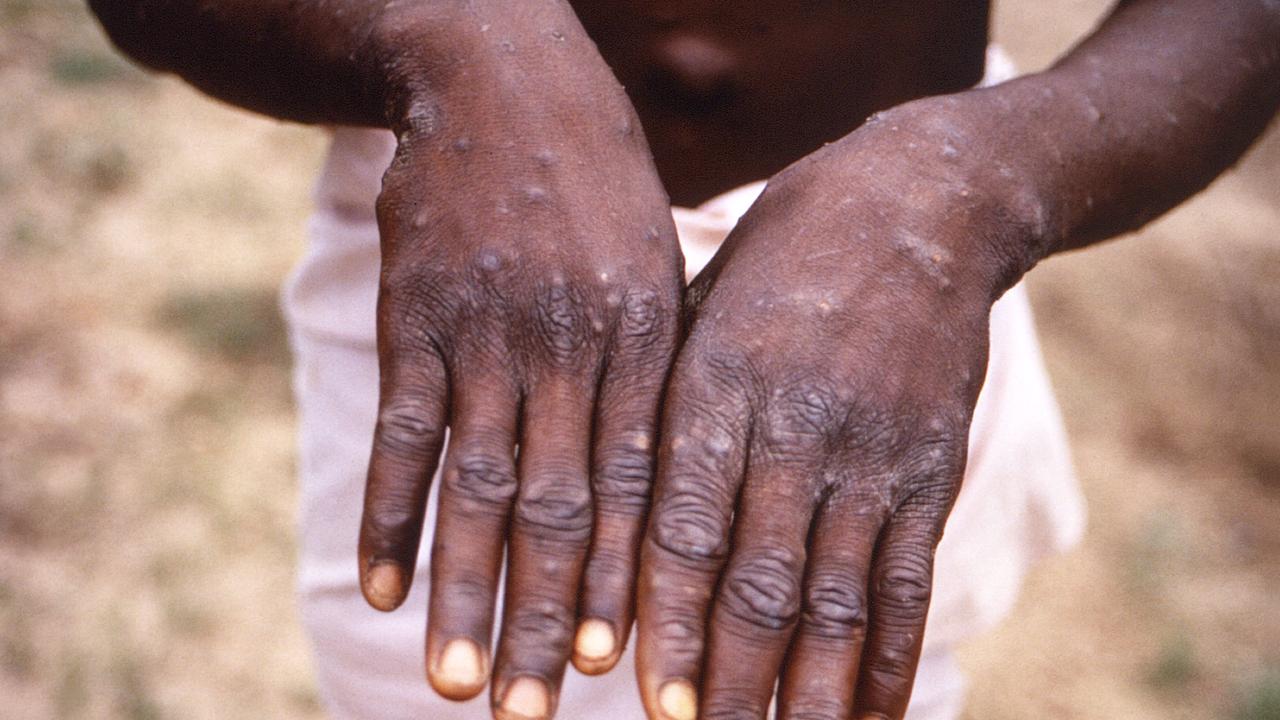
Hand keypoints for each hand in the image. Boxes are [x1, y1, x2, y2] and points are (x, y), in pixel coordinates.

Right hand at [355, 8, 682, 716]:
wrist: (501, 80)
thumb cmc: (596, 184)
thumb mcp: (655, 263)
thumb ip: (657, 368)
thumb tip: (669, 482)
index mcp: (643, 340)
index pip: (639, 486)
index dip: (630, 583)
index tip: (624, 670)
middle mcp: (569, 347)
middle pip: (560, 509)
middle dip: (549, 618)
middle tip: (537, 714)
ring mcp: (486, 334)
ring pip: (476, 486)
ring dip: (465, 592)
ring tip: (458, 684)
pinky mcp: (415, 319)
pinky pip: (401, 432)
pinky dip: (387, 514)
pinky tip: (379, 589)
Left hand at [634, 96, 1037, 718]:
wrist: (919, 204)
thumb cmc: (779, 259)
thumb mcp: (697, 306)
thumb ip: (661, 410)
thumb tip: (610, 527)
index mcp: (719, 385)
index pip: (685, 529)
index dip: (667, 625)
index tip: (647, 704)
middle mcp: (797, 428)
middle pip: (760, 583)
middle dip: (730, 684)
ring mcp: (874, 453)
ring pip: (839, 601)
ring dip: (813, 696)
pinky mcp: (931, 468)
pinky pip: (910, 583)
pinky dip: (893, 662)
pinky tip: (876, 719)